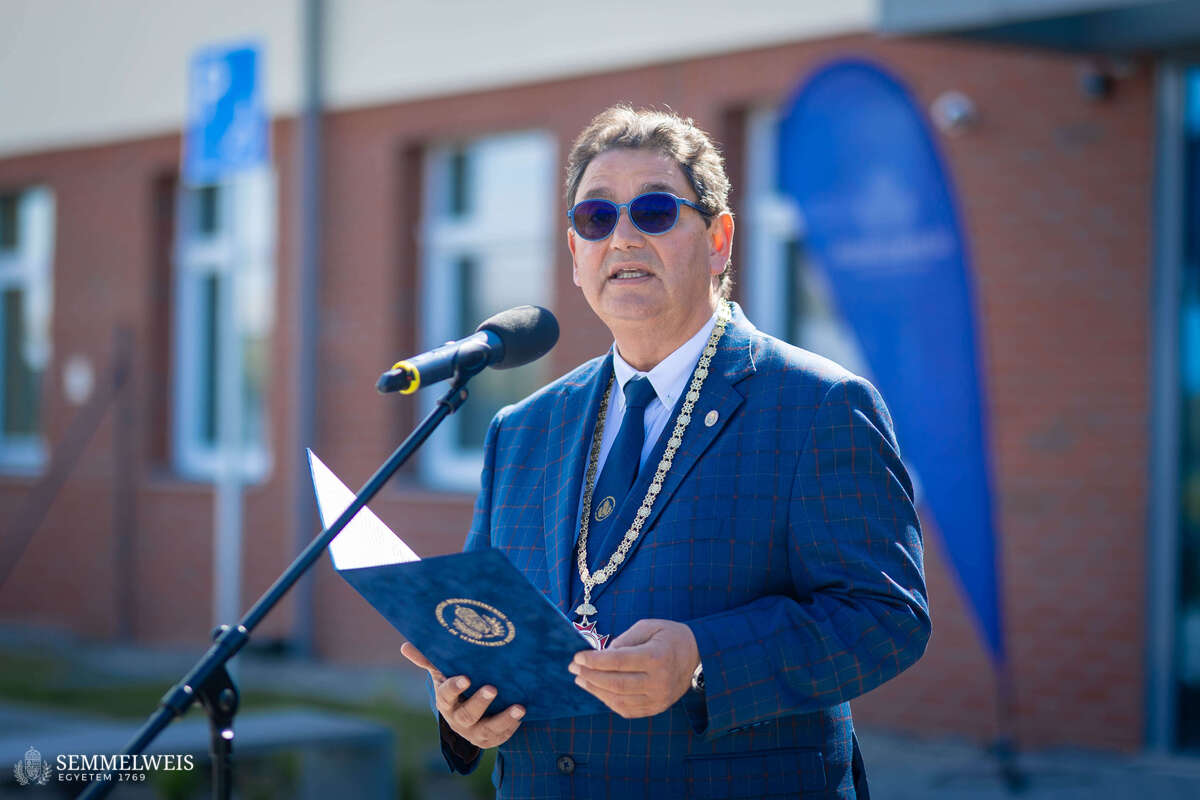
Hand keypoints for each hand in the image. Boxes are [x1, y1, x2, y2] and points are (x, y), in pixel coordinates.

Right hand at [401, 641, 525, 747]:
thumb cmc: (457, 685)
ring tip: (519, 708)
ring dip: (504, 719)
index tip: (467, 677)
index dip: (455, 687)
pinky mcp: (490, 739)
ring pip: (488, 728)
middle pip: (467, 714)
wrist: (472, 713)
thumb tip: (405, 646)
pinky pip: (501, 736)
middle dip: (480, 702)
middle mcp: (458, 719)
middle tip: (493, 688)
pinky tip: (522, 714)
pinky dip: (512, 726)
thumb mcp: (443, 672)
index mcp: (445, 701)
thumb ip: (428, 660)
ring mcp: (474, 732)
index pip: (447, 695)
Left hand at [568, 619, 699, 718]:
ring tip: (580, 680)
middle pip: (615, 683)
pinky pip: (627, 710)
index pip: (618, 662)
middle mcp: (658, 681)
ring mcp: (658, 698)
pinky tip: (597, 691)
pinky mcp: (657, 708)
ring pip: (618, 700)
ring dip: (595, 690)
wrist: (698, 657)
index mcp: (656, 657)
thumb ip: (624, 639)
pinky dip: (608, 702)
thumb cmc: (670, 637)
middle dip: (589, 676)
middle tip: (573, 668)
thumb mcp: (649, 626)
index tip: (577, 657)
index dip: (594, 661)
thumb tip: (602, 654)